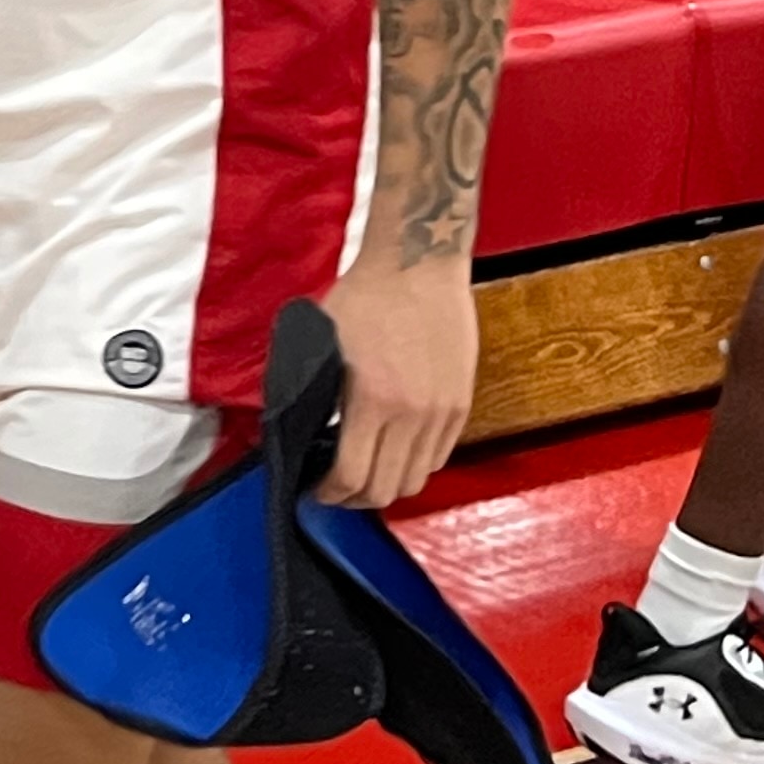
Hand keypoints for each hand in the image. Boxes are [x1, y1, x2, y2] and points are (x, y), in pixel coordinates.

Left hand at [315, 253, 476, 507]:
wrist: (418, 265)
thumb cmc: (365, 297)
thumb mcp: (324, 344)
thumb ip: (317, 395)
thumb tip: (303, 435)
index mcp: (372, 399)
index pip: (352, 476)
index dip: (330, 493)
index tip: (317, 490)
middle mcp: (412, 413)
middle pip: (387, 490)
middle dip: (356, 498)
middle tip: (339, 490)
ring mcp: (441, 411)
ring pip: (417, 479)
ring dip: (389, 485)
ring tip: (369, 474)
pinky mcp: (460, 404)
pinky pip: (439, 457)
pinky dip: (415, 465)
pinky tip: (396, 452)